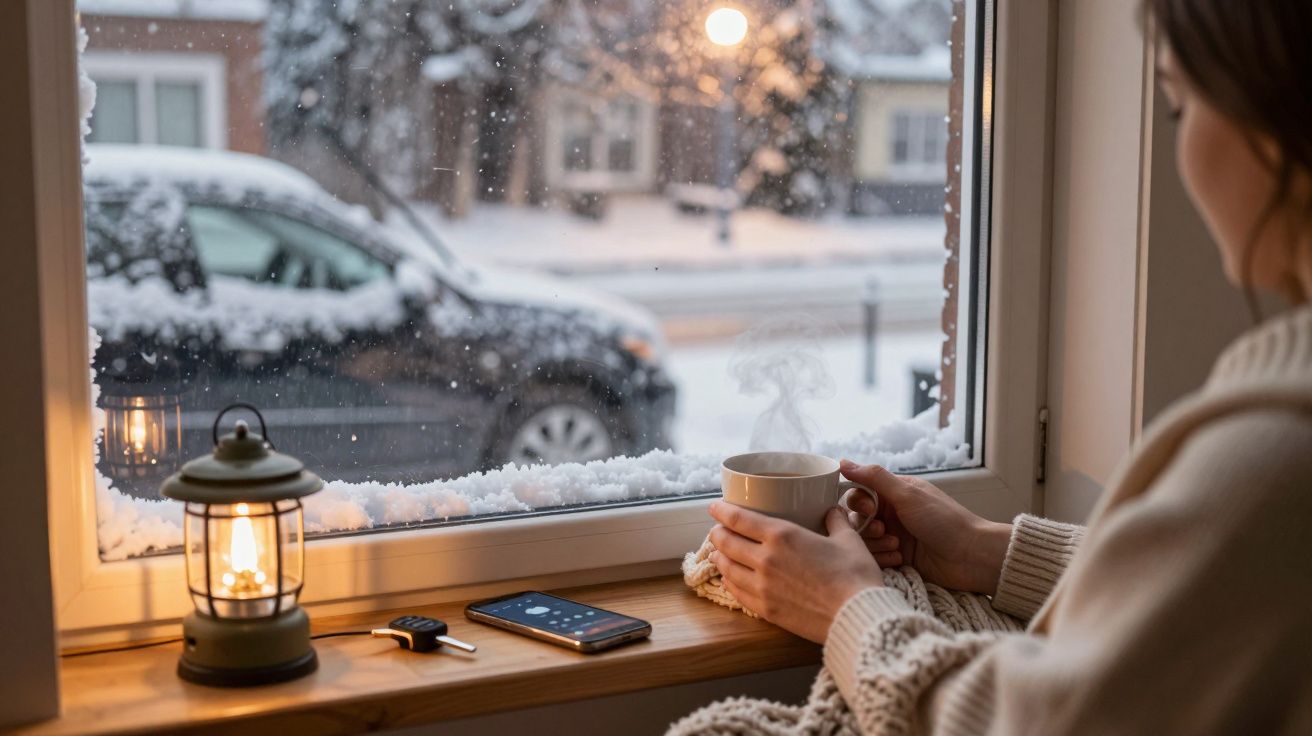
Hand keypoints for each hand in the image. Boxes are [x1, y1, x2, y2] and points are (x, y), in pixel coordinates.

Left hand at [708, 500, 883, 642]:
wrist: (857, 616)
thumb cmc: (855, 576)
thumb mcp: (848, 540)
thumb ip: (835, 522)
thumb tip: (832, 511)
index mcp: (782, 536)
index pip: (739, 519)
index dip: (722, 511)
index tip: (715, 507)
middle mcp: (765, 559)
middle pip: (726, 542)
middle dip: (717, 534)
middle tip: (716, 530)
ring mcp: (762, 587)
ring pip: (727, 568)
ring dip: (719, 557)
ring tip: (717, 553)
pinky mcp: (766, 610)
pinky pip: (737, 592)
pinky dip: (729, 582)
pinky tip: (730, 579)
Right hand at [840, 460, 1011, 595]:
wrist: (970, 556)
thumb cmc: (944, 520)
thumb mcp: (907, 494)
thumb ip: (874, 477)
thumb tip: (842, 461)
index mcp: (894, 493)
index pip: (859, 492)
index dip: (859, 501)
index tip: (871, 509)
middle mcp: (892, 513)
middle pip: (857, 518)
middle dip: (867, 526)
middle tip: (884, 531)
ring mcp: (894, 536)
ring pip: (864, 540)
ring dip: (876, 544)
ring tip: (897, 546)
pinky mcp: (897, 558)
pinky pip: (875, 558)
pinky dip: (883, 558)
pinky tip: (900, 559)